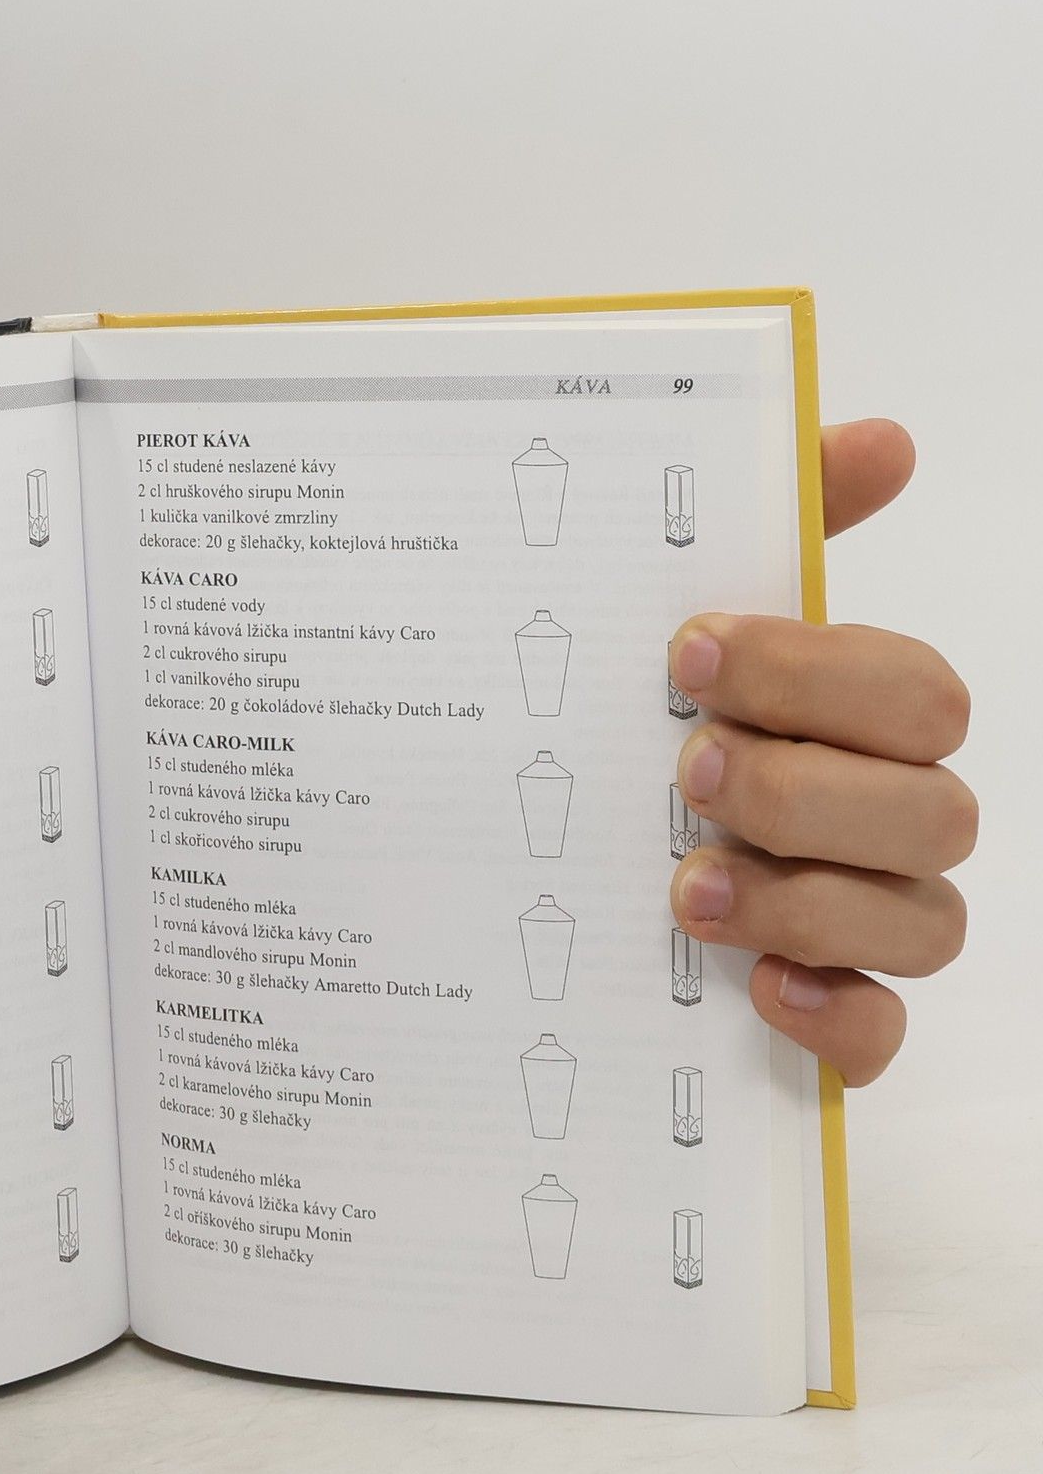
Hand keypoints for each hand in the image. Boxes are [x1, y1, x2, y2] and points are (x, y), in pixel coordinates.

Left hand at [670, 419, 972, 1085]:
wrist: (542, 881)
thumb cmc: (649, 734)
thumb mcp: (689, 636)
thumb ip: (782, 533)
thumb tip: (882, 439)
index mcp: (863, 725)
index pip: (912, 693)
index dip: (811, 672)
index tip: (685, 654)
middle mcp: (887, 823)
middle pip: (931, 809)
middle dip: (806, 789)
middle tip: (687, 774)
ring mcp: (869, 925)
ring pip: (924, 921)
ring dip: (807, 901)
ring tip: (689, 891)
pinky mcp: (835, 1019)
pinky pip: (884, 1035)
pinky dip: (836, 1017)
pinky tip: (759, 991)